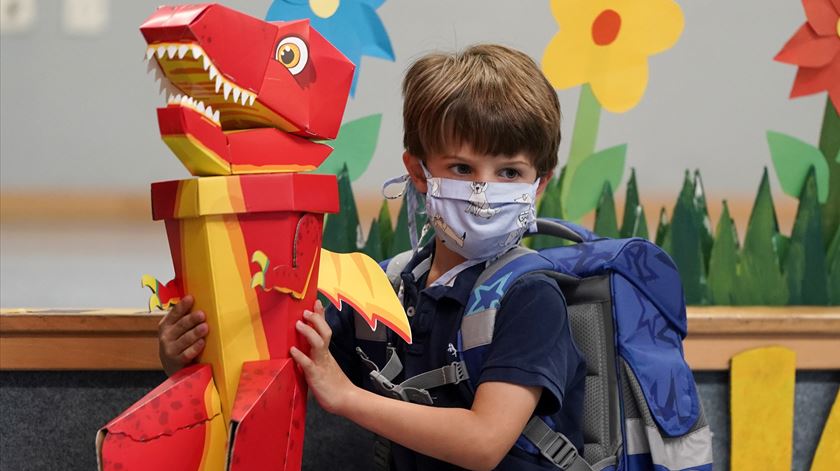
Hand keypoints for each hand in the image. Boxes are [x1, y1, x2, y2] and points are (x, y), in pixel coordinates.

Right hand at [158, 295, 208, 375]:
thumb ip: (184, 317)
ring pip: (184, 339)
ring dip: (195, 333)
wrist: (173, 367)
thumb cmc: (179, 343)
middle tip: (202, 314)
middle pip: (181, 325)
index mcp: (166, 324)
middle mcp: (166, 336)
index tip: (191, 298)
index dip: (182, 305)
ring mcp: (170, 350)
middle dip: (192, 319)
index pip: (174, 313)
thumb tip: (198, 300)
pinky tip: (202, 343)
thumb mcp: (177, 329)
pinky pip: (187, 353)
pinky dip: (195, 348)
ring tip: (204, 327)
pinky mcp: (177, 362)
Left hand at [290, 300, 355, 414]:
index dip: (320, 316)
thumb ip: (316, 360)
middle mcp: (325, 355)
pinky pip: (308, 363)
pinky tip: (293, 350)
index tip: (316, 302)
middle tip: (306, 311)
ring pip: (318, 343)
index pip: (324, 330)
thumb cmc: (335, 386)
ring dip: (308, 332)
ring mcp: (321, 364)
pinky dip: (300, 356)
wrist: (347, 400)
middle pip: (324, 332)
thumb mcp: (325, 368)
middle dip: (316, 319)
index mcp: (326, 353)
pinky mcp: (316, 375)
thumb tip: (304, 355)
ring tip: (299, 324)